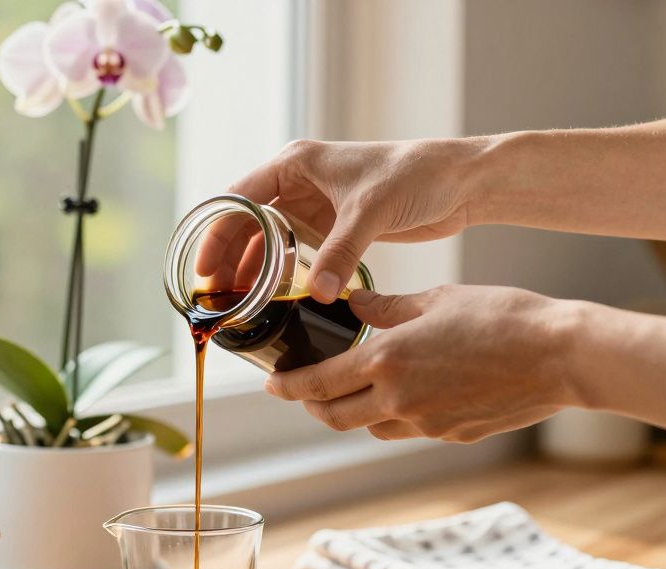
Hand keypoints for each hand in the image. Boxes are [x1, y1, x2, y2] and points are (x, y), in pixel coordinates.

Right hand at [205, 138, 484, 301]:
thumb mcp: (370, 213)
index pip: (238, 200)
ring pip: (269, 242)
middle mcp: (299, 183)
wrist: (461, 182)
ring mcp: (316, 206)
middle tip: (220, 300)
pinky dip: (283, 276)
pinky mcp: (335, 227)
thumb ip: (340, 253)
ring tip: (242, 307)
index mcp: (295, 164)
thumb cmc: (417, 176)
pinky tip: (276, 302)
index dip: (216, 236)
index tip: (204, 273)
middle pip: (247, 224)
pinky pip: (296, 254)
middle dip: (231, 261)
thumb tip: (316, 295)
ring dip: (254, 272)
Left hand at [265, 286, 581, 442]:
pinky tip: (412, 392)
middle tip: (306, 392)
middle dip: (313, 406)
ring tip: (360, 387)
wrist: (562, 357)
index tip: (271, 385)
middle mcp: (399, 399)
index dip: (289, 387)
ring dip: (356, 411)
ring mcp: (426, 424)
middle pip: (335, 416)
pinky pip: (409, 430)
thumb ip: (387, 307)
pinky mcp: (452, 436)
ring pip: (371, 427)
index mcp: (387, 360)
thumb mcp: (437, 300)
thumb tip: (352, 303)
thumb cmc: (503, 317)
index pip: (319, 383)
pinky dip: (398, 415)